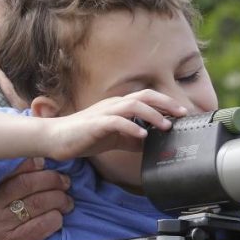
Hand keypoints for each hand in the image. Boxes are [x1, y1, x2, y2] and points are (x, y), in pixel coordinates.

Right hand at [0, 157, 73, 239]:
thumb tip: (36, 159)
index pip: (9, 171)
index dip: (32, 164)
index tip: (44, 163)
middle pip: (27, 185)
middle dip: (52, 180)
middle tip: (64, 182)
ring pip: (38, 204)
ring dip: (59, 199)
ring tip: (66, 199)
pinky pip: (41, 226)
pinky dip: (54, 218)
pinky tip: (57, 216)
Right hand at [44, 89, 187, 160]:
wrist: (56, 138)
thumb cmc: (85, 136)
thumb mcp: (116, 139)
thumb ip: (133, 139)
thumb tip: (153, 144)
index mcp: (120, 106)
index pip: (147, 99)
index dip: (167, 103)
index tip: (183, 113)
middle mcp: (114, 105)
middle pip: (145, 95)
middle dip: (166, 103)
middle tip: (183, 113)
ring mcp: (105, 112)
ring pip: (133, 105)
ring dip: (152, 115)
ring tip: (165, 126)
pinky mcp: (96, 124)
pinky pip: (116, 122)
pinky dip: (131, 128)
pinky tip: (141, 136)